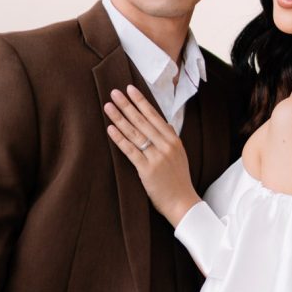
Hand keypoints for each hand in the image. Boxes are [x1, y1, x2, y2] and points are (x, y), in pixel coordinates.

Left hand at [104, 85, 199, 225]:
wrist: (182, 202)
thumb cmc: (178, 180)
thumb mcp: (179, 155)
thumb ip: (170, 139)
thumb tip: (163, 124)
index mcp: (173, 140)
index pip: (155, 115)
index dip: (141, 101)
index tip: (130, 89)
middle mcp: (166, 145)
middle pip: (143, 121)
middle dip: (127, 105)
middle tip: (114, 92)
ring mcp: (157, 157)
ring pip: (135, 133)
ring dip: (120, 117)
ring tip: (108, 106)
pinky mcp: (147, 170)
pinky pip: (131, 151)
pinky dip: (120, 138)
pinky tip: (110, 128)